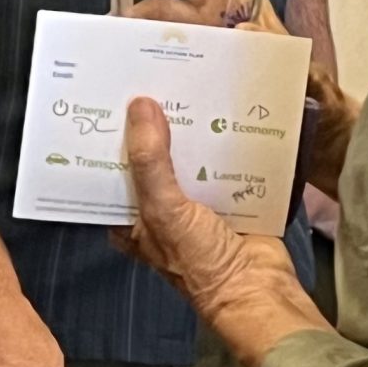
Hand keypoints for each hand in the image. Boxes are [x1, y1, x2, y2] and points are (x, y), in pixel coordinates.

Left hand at [115, 97, 294, 306]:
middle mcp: (162, 208)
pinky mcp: (230, 194)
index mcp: (133, 219)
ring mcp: (198, 201)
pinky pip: (223, 159)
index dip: (110, 140)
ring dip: (190, 128)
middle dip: (154, 126)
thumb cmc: (201, 262)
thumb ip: (150, 161)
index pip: (113, 173)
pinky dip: (224, 138)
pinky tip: (224, 106)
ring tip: (184, 81)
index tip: (108, 98)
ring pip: (188, 155)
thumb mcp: (164, 211)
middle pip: (153, 158)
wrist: (260, 288)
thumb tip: (140, 106)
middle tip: (150, 78)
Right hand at [125, 0, 357, 199]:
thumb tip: (244, 30)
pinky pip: (178, 88)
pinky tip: (135, 107)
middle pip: (177, 18)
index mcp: (248, 23)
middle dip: (143, 19)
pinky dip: (156, 91)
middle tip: (113, 35)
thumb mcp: (308, 78)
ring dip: (146, 58)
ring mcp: (217, 73)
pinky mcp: (212, 103)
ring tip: (117, 70)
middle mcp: (228, 43)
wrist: (330, 152)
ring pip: (172, 54)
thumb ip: (280, 54)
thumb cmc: (325, 108)